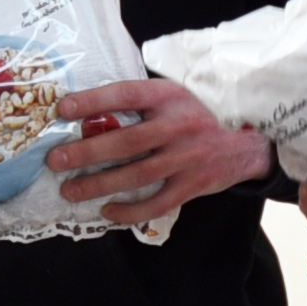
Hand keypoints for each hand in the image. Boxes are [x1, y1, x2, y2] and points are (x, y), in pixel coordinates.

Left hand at [48, 77, 270, 224]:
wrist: (250, 139)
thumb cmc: (200, 113)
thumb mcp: (175, 94)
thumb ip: (142, 100)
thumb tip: (90, 108)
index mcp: (169, 96)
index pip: (126, 94)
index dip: (93, 101)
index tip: (64, 109)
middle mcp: (178, 126)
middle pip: (125, 141)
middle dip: (86, 152)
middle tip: (56, 161)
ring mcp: (186, 157)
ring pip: (136, 175)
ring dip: (99, 184)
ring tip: (70, 191)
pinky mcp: (193, 184)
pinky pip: (157, 202)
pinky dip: (131, 211)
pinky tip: (108, 211)